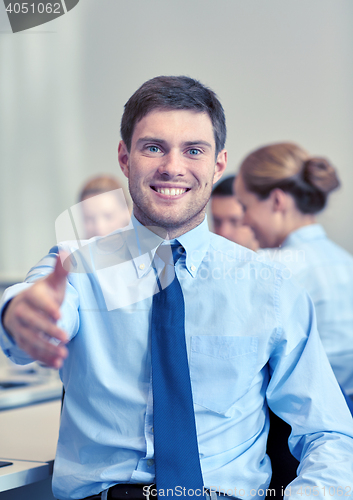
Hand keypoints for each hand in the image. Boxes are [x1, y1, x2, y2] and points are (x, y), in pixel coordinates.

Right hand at [3, 252, 69, 367]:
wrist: (25, 306)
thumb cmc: (44, 294)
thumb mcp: (53, 282)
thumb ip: (61, 270)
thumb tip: (65, 253)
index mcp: (31, 296)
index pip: (38, 302)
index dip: (48, 308)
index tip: (59, 315)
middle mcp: (23, 312)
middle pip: (33, 323)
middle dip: (49, 331)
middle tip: (66, 337)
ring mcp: (21, 328)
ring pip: (31, 340)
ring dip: (47, 349)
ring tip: (64, 354)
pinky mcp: (23, 341)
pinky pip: (32, 351)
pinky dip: (44, 358)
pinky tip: (58, 363)